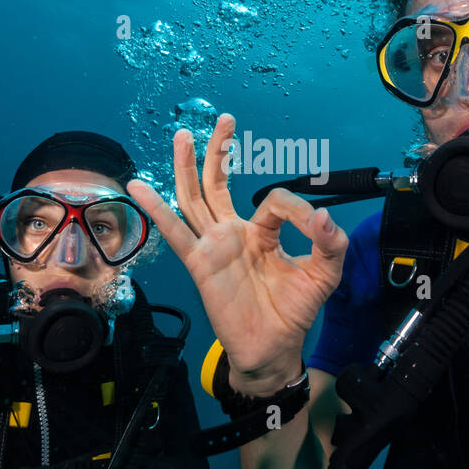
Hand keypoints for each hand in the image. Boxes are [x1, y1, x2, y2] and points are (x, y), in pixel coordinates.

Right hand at [127, 113, 348, 394]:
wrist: (273, 348)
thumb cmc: (294, 311)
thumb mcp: (323, 273)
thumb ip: (328, 242)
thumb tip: (321, 215)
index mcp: (260, 233)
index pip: (272, 201)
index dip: (294, 208)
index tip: (313, 227)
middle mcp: (233, 234)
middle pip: (218, 184)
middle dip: (219, 151)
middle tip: (224, 120)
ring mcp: (214, 246)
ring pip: (195, 199)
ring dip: (187, 167)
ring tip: (183, 135)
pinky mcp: (201, 264)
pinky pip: (176, 233)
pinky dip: (157, 209)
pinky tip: (140, 186)